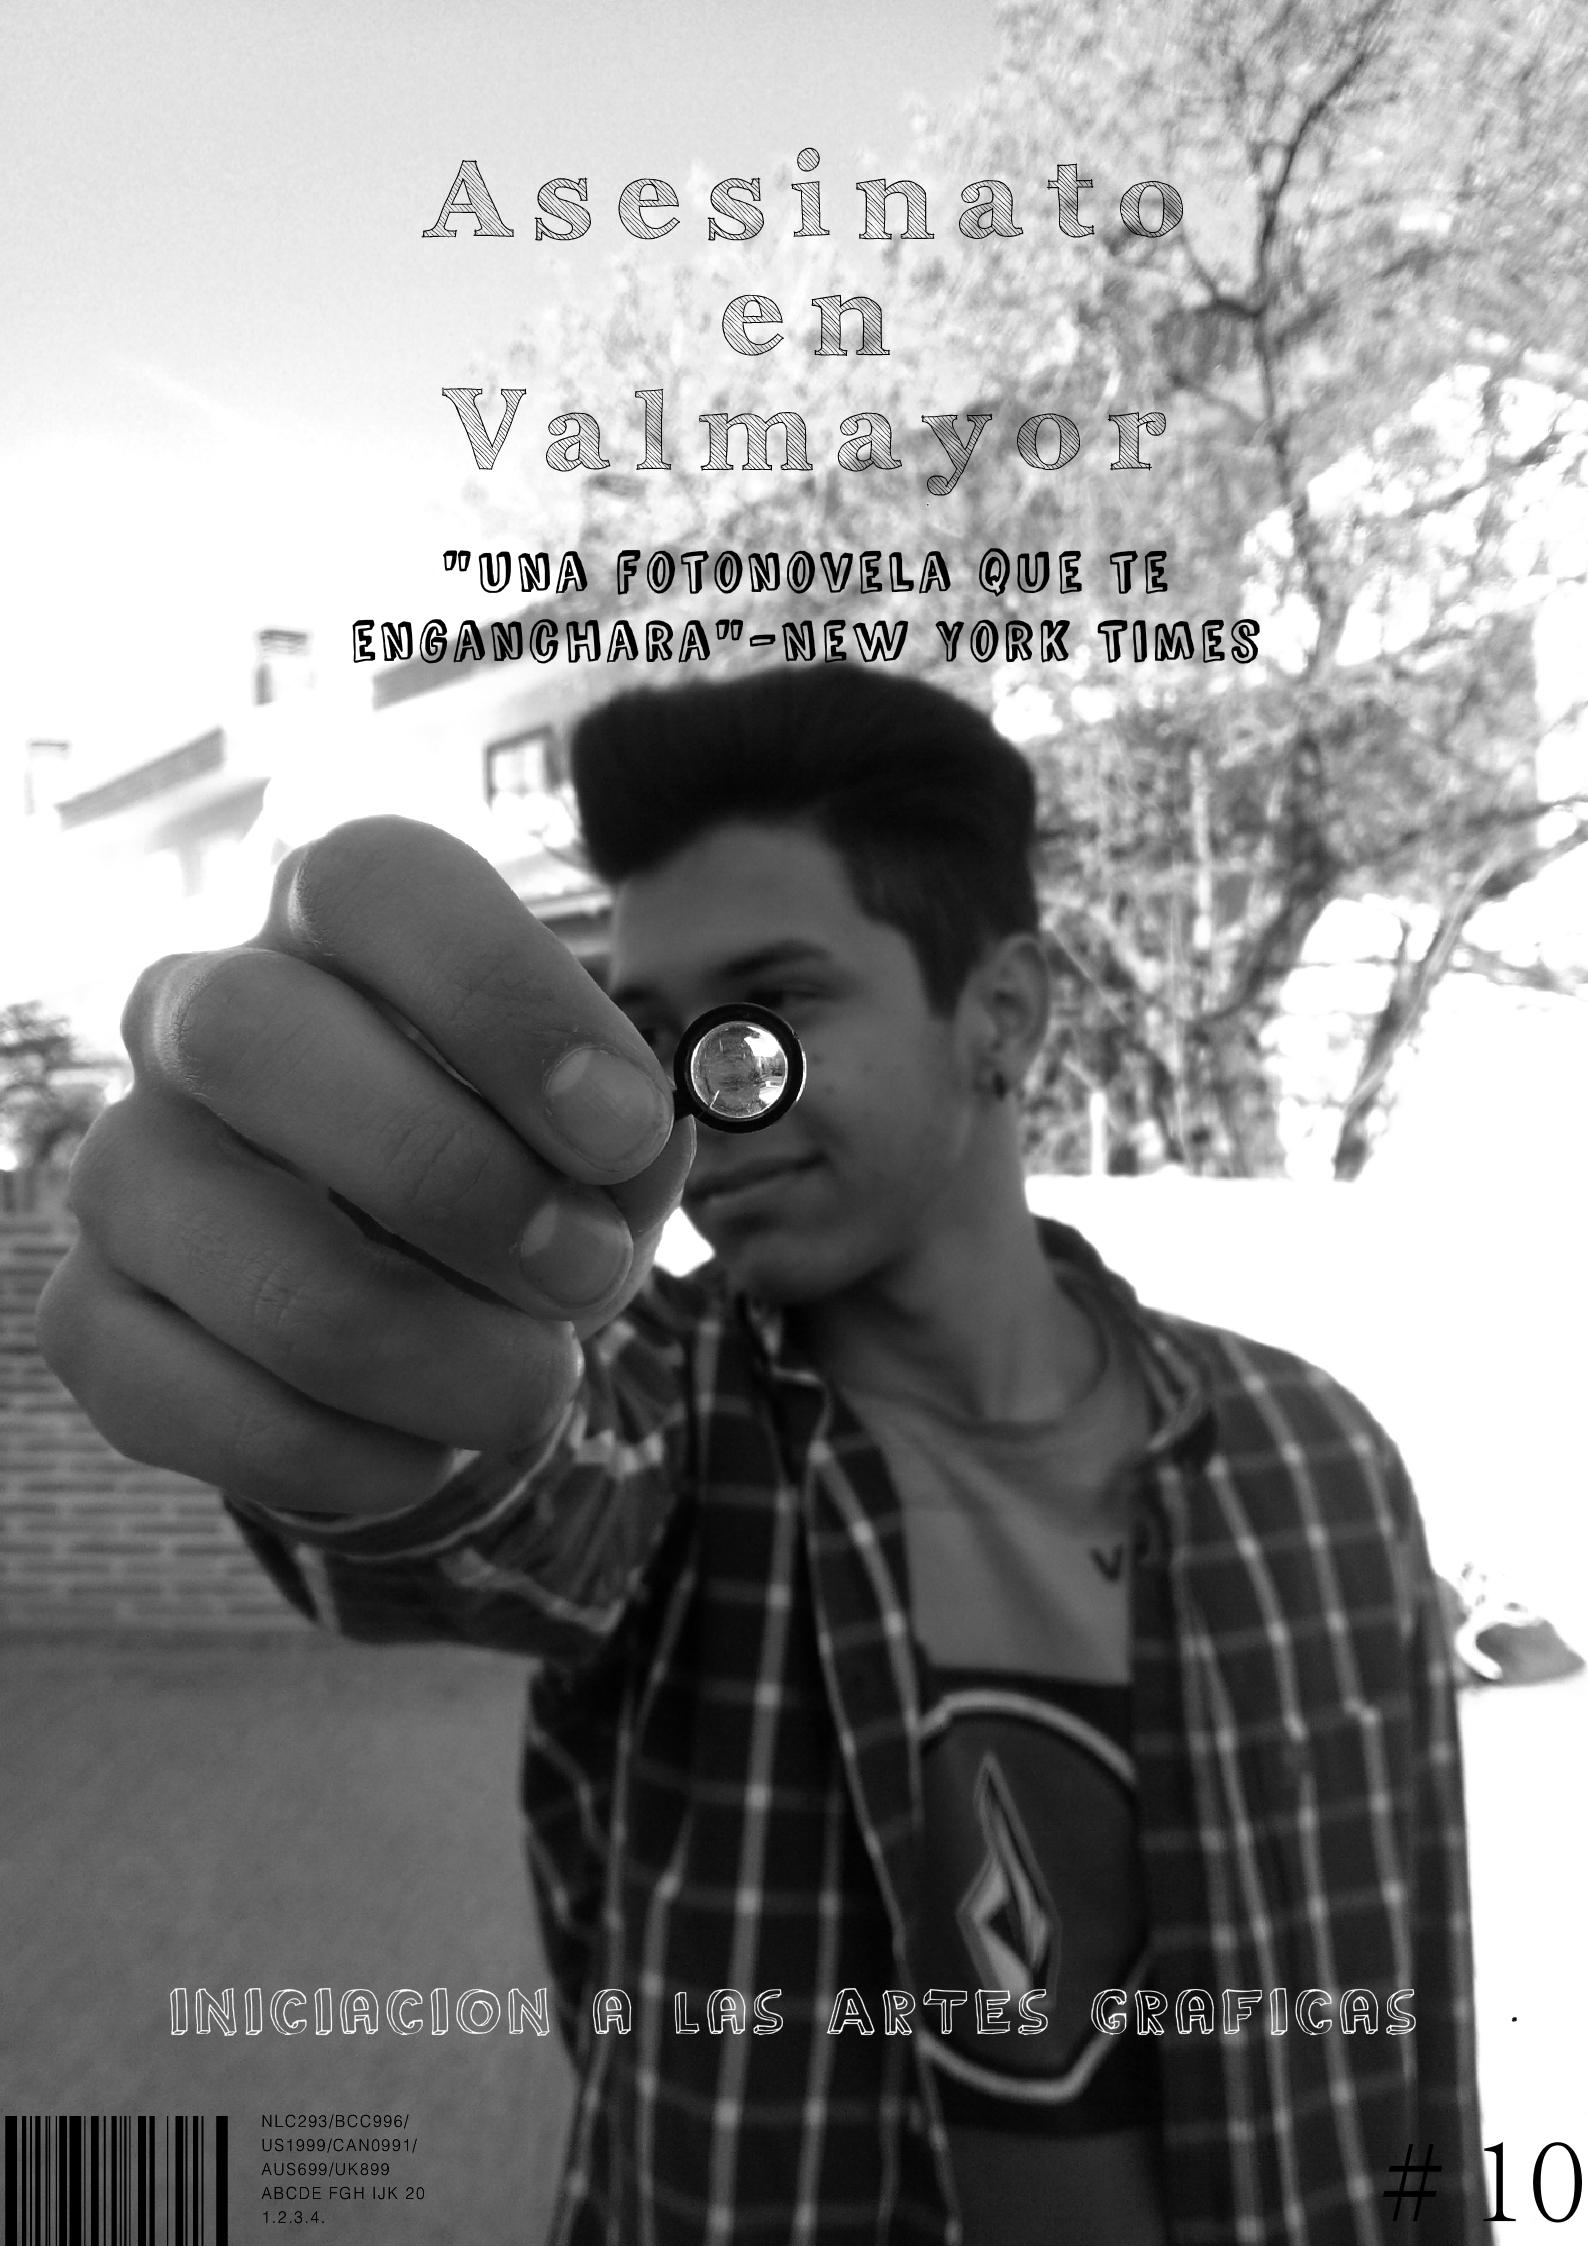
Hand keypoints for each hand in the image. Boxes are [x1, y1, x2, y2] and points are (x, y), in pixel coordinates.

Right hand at [36, 818, 691, 1517]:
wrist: (410, 1326)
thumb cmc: (510, 1189)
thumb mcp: (594, 1149)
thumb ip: (627, 1136)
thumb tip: (631, 1147)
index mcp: (326, 927)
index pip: (371, 884)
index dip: (508, 1001)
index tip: (623, 1128)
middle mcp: (191, 1016)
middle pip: (255, 1036)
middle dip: (456, 1182)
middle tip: (587, 1271)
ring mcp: (122, 1168)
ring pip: (260, 1267)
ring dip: (442, 1357)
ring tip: (535, 1383)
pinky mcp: (88, 1318)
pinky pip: (212, 1407)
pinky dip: (363, 1455)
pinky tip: (428, 1443)